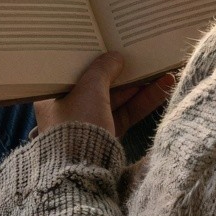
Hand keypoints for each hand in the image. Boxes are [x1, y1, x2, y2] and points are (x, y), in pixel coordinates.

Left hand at [33, 52, 175, 138]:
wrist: (83, 172)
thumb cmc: (78, 125)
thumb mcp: (89, 90)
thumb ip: (103, 70)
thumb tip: (116, 57)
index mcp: (53, 94)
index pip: (74, 68)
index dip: (94, 55)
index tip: (111, 42)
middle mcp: (69, 106)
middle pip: (99, 82)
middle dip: (122, 70)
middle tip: (140, 53)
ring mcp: (89, 121)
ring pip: (116, 97)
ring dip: (138, 84)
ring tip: (161, 67)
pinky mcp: (106, 134)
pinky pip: (125, 112)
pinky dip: (142, 101)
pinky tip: (162, 87)